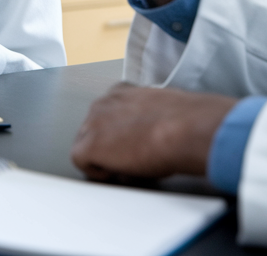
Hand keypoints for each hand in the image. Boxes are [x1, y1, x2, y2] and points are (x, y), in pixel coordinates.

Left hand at [71, 83, 238, 180]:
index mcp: (122, 92)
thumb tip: (154, 129)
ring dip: (101, 157)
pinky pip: (80, 160)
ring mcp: (93, 122)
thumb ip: (148, 115)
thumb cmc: (186, 121)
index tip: (130, 144)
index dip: (116, 133)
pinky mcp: (90, 145)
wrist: (186, 129)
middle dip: (106, 145)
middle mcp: (104, 103)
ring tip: (126, 168)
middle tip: (128, 160)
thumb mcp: (163, 110)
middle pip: (93, 129)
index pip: (107, 113)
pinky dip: (96, 170)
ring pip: (84, 143)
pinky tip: (117, 174)